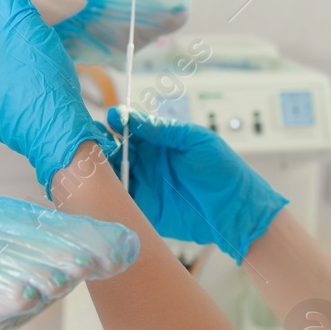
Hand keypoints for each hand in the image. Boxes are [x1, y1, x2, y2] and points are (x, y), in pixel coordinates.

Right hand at [108, 106, 287, 262]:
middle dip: (101, 145)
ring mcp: (143, 185)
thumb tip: (133, 118)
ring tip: (93, 166)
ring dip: (100, 171)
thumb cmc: (224, 170)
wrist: (236, 211)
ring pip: (111, 175)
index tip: (110, 119)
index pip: (128, 127)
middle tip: (94, 143)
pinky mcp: (143, 209)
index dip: (116, 122)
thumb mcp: (196, 141)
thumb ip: (165, 130)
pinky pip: (120, 201)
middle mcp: (146, 161)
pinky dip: (108, 197)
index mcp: (158, 141)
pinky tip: (101, 192)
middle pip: (113, 150)